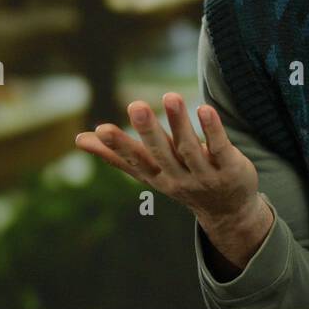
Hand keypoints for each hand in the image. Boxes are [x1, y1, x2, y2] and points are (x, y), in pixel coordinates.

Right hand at [73, 92, 263, 234]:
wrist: (229, 212)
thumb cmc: (181, 181)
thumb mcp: (148, 172)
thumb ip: (118, 155)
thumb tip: (78, 139)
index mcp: (155, 176)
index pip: (134, 161)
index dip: (117, 148)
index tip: (100, 130)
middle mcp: (178, 178)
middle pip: (161, 153)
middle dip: (148, 131)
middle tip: (136, 106)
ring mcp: (205, 175)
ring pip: (190, 148)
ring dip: (179, 122)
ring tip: (170, 96)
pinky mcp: (230, 168)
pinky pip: (220, 147)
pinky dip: (212, 129)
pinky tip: (205, 109)